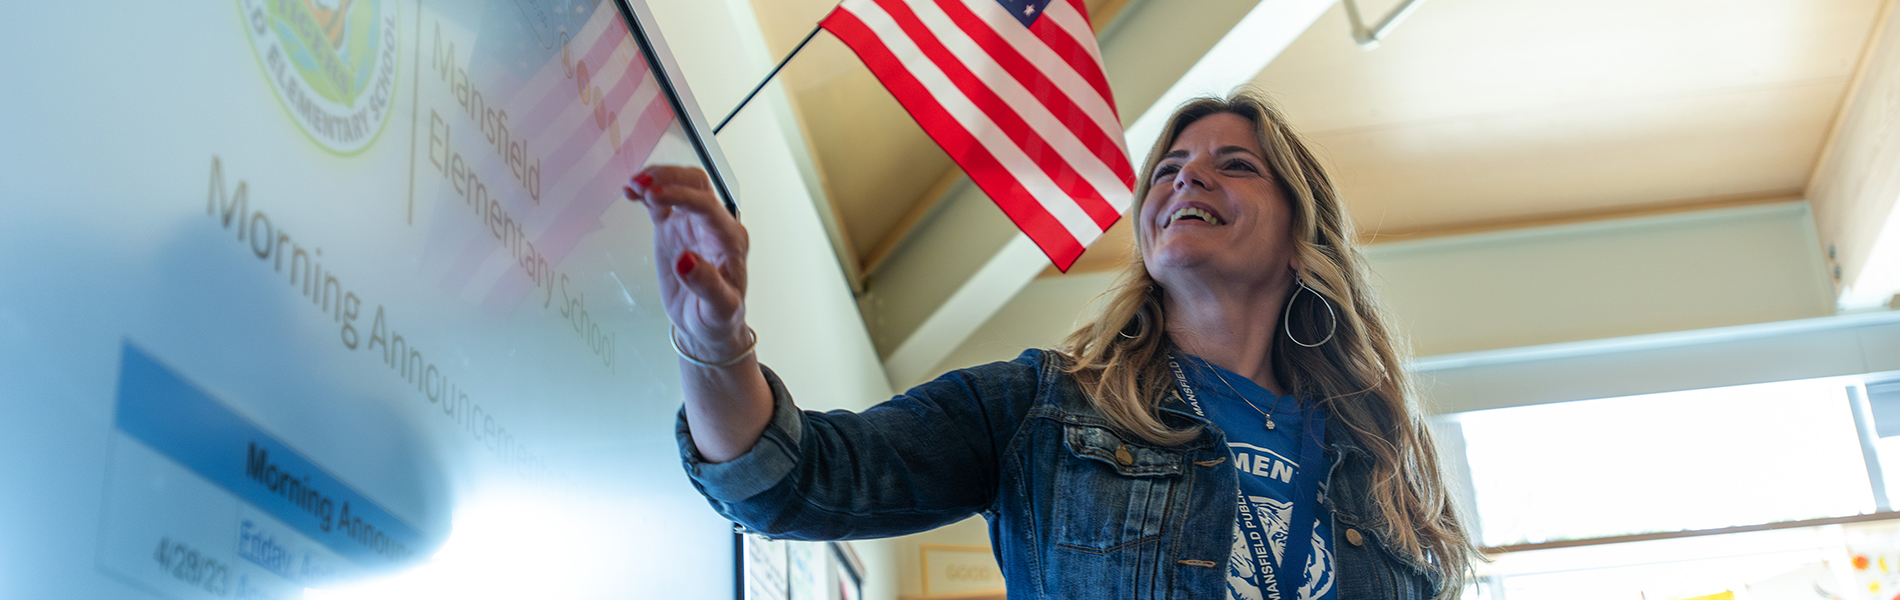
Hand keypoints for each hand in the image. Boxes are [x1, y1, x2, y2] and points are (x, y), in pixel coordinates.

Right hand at [626, 166, 750, 364]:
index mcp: (730, 240)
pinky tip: (630, 192)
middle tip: (642, 186)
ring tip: (633, 186)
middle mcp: (715, 226)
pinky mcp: (675, 229)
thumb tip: (686, 260)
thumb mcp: (718, 309)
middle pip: (697, 185)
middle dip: (670, 179)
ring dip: (658, 179)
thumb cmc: (718, 317)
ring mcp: (694, 225)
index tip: (654, 198)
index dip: (682, 197)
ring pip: (681, 185)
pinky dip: (646, 193)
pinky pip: (661, 203)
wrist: (707, 325)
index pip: (708, 207)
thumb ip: (707, 285)